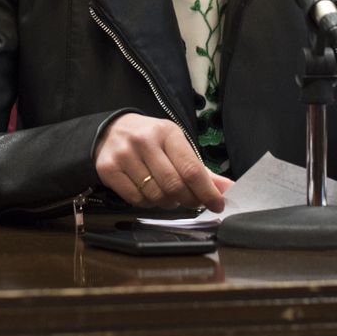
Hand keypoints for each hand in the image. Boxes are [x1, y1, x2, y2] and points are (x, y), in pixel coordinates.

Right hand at [94, 113, 231, 211]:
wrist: (110, 130)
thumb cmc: (150, 140)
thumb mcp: (176, 146)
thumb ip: (201, 169)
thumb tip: (228, 189)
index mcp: (167, 132)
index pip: (191, 169)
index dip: (207, 192)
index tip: (217, 205)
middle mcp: (144, 141)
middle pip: (174, 185)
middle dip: (188, 200)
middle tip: (191, 202)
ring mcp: (124, 155)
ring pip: (155, 195)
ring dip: (167, 203)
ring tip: (167, 195)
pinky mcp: (108, 169)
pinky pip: (135, 199)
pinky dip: (147, 203)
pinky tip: (148, 193)